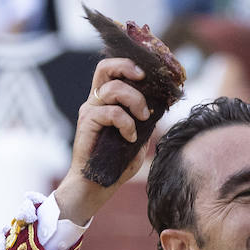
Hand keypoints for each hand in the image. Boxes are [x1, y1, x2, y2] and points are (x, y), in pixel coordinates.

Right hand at [52, 58, 151, 224]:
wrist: (96, 185)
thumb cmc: (117, 164)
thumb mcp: (138, 138)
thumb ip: (145, 122)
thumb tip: (161, 108)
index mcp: (106, 101)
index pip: (112, 71)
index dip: (128, 64)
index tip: (148, 73)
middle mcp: (95, 101)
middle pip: (105, 67)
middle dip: (127, 67)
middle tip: (143, 79)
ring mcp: (90, 110)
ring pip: (114, 88)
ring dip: (135, 101)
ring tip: (141, 119)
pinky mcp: (88, 122)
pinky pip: (112, 112)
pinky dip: (127, 123)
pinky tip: (130, 137)